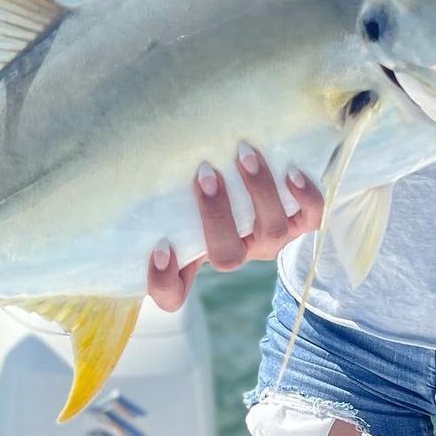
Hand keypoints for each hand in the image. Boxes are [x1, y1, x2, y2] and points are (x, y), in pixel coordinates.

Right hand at [146, 143, 323, 310]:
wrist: (257, 177)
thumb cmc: (203, 182)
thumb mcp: (174, 191)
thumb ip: (155, 180)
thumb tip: (124, 143)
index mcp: (194, 255)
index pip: (171, 292)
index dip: (164, 282)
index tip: (160, 247)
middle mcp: (235, 252)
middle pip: (227, 257)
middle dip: (216, 215)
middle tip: (204, 173)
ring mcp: (268, 239)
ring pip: (272, 232)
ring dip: (259, 193)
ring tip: (244, 156)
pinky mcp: (300, 221)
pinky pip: (311, 218)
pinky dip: (305, 197)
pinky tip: (291, 171)